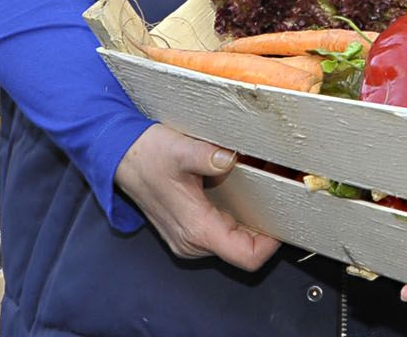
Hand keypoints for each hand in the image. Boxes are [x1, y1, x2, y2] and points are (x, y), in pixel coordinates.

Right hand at [113, 123, 278, 270]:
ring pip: (235, 241)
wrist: (120, 156)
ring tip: (266, 185)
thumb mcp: (180, 149)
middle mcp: (194, 241)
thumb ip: (208, 156)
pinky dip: (239, 215)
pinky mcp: (189, 229)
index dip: (272, 243)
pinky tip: (246, 189)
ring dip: (254, 218)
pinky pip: (224, 231)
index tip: (286, 215)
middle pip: (245, 248)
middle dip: (267, 223)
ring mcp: (190, 238)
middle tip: (282, 190)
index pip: (246, 256)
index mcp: (197, 229)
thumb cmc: (147, 156)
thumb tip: (231, 158)